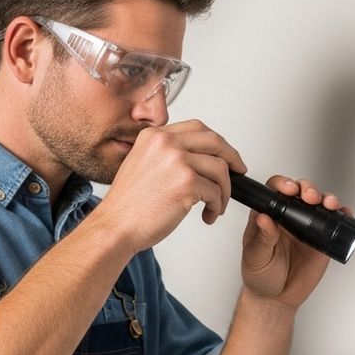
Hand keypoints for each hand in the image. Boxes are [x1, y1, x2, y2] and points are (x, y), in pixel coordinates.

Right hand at [97, 120, 245, 252]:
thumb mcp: (143, 165)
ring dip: (225, 190)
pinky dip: (218, 206)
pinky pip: (216, 192)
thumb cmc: (128, 205)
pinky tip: (208, 215)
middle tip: (238, 173)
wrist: (116, 226)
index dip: (217, 143)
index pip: (197, 128)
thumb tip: (198, 160)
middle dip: (232, 158)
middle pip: (215, 141)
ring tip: (216, 206)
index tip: (226, 155)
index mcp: (154, 136)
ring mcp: (176, 161)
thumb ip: (167, 155)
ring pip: (220, 169)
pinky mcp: (186, 183)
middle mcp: (165, 143)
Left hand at [239, 176, 345, 308]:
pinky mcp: (322, 239)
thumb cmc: (260, 276)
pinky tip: (344, 213)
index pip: (274, 190)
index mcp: (268, 215)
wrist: (276, 298)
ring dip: (327, 198)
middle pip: (300, 191)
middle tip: (310, 197)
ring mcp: (307, 226)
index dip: (282, 184)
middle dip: (308, 189)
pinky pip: (334, 222)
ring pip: (320, 203)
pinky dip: (342, 214)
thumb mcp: (255, 257)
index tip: (288, 190)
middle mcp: (288, 216)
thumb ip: (261, 239)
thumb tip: (263, 218)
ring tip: (329, 204)